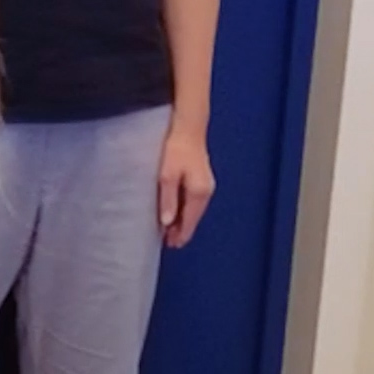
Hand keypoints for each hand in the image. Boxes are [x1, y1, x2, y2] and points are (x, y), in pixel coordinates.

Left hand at [157, 118, 214, 248]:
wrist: (188, 129)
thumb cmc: (175, 150)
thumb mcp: (167, 176)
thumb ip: (168, 199)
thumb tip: (168, 222)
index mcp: (198, 193)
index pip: (189, 221)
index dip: (180, 235)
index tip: (170, 245)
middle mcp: (206, 192)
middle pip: (193, 218)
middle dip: (181, 230)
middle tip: (168, 242)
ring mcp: (206, 186)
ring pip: (194, 210)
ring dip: (183, 221)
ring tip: (170, 231)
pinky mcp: (202, 180)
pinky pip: (194, 202)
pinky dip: (185, 210)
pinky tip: (176, 212)